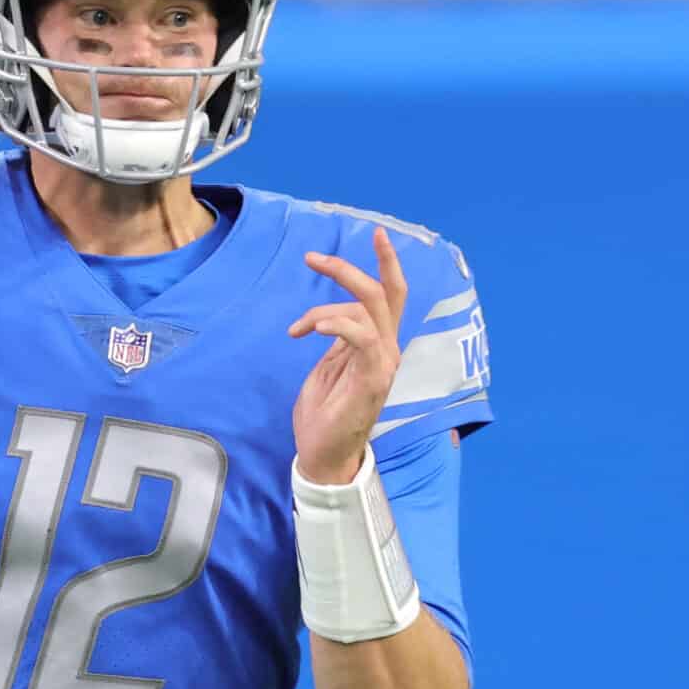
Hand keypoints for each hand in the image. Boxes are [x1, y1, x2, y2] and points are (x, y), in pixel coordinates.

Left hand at [287, 227, 407, 484]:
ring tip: (298, 326)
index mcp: (377, 345)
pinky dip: (337, 324)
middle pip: (383, 294)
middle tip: (313, 258)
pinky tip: (311, 330)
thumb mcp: (328, 368)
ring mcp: (383, 363)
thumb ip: (338, 342)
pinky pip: (362, 337)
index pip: (390, 296)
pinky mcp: (374, 378)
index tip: (377, 233)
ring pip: (370, 309)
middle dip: (350, 270)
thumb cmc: (324, 415)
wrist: (324, 455)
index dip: (387, 263)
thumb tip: (332, 319)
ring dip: (329, 303)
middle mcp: (387, 350)